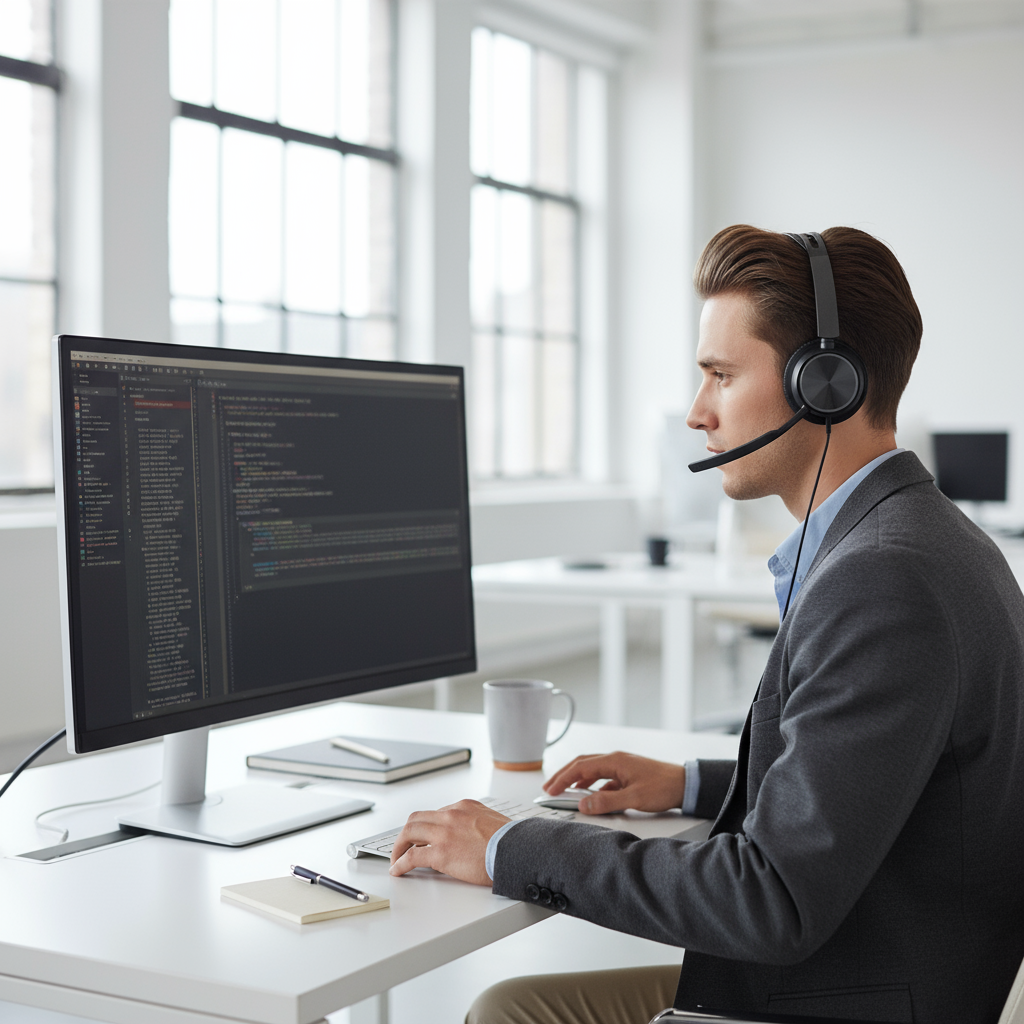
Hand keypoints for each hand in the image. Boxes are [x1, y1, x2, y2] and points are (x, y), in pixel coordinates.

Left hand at [389, 799, 509, 884]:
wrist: (518, 850)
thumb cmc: (511, 841)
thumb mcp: (492, 821)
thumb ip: (476, 824)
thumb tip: (469, 836)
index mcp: (464, 807)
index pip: (436, 814)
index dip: (427, 828)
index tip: (423, 838)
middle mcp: (451, 815)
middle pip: (417, 819)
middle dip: (407, 833)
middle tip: (402, 846)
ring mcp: (444, 833)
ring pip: (409, 833)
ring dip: (399, 846)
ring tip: (396, 858)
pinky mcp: (441, 853)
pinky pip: (412, 856)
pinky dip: (400, 863)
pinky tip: (398, 870)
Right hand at [543, 751, 685, 814]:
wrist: (686, 784)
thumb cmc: (663, 787)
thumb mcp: (633, 798)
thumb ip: (607, 802)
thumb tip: (583, 805)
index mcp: (614, 761)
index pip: (581, 767)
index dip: (563, 778)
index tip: (550, 790)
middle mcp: (615, 760)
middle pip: (583, 764)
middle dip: (565, 776)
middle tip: (550, 788)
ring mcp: (621, 767)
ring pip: (592, 771)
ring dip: (577, 780)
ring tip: (565, 792)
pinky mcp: (627, 775)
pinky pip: (604, 778)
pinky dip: (592, 786)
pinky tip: (592, 797)